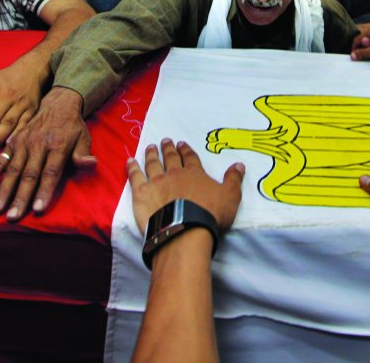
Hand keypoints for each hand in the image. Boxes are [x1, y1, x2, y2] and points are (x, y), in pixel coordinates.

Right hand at [0, 87, 95, 221]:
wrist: (58, 102)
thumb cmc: (73, 127)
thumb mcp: (84, 137)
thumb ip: (83, 153)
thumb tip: (90, 164)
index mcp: (58, 145)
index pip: (50, 172)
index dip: (44, 191)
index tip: (37, 208)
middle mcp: (38, 145)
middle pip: (29, 175)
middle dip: (20, 197)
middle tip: (12, 216)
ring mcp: (23, 143)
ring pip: (13, 170)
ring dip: (4, 190)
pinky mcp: (12, 142)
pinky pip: (0, 160)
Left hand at [127, 139, 244, 233]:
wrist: (185, 229)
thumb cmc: (209, 214)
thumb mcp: (230, 196)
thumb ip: (234, 179)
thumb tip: (239, 164)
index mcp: (194, 173)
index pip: (189, 157)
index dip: (185, 150)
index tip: (181, 143)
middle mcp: (174, 173)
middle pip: (170, 157)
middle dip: (168, 148)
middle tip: (165, 140)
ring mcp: (156, 182)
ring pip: (152, 164)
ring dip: (151, 154)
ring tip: (150, 147)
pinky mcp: (141, 193)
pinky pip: (135, 176)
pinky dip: (132, 168)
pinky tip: (130, 161)